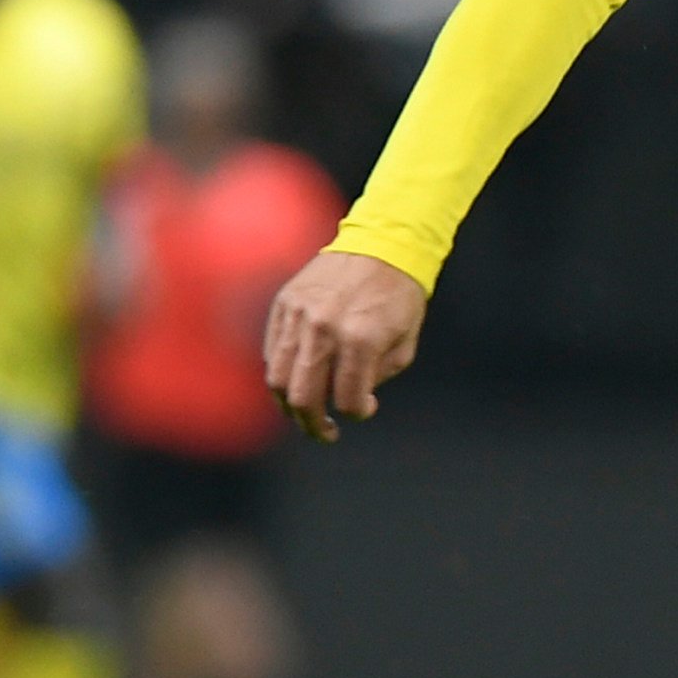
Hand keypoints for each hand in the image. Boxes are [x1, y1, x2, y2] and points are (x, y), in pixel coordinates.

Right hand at [264, 249, 427, 442]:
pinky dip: (283, 374)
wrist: (383, 244)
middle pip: (303, 397)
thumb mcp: (404, 342)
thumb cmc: (399, 296)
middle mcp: (323, 328)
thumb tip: (351, 401)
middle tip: (324, 433)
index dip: (355, 414)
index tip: (362, 411)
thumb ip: (377, 377)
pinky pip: (273, 352)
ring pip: (279, 378)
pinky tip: (299, 380)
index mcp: (360, 339)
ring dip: (290, 405)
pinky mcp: (284, 304)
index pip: (345, 400)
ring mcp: (299, 315)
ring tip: (305, 413)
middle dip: (313, 424)